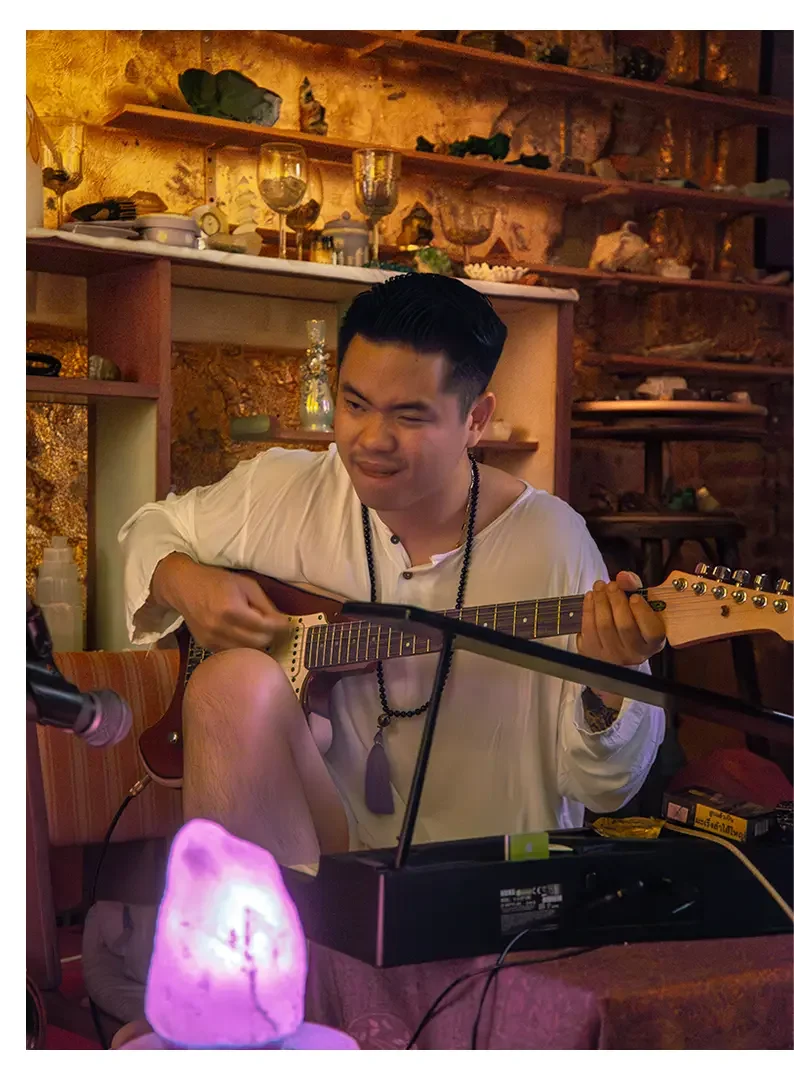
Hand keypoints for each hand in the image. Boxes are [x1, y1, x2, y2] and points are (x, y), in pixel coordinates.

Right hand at [153, 555, 289, 651]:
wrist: (183, 587)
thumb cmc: (217, 581)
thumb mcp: (246, 584)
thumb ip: (265, 604)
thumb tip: (282, 622)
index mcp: (232, 609)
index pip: (264, 627)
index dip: (279, 626)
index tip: (286, 624)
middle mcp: (220, 627)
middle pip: (258, 643)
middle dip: (269, 635)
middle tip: (272, 626)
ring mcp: (211, 639)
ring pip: (246, 651)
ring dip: (256, 642)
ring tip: (257, 629)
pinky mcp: (206, 646)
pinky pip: (232, 651)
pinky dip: (242, 645)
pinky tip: (242, 633)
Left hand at [577, 570, 665, 667]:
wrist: (616, 645)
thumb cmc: (632, 622)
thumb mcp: (641, 605)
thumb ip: (635, 587)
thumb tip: (623, 577)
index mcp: (652, 642)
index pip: (652, 630)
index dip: (642, 612)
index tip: (635, 597)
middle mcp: (634, 653)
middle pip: (625, 626)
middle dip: (616, 600)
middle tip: (612, 585)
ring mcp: (612, 655)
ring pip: (604, 626)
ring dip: (600, 601)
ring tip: (600, 587)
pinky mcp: (592, 653)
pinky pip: (588, 629)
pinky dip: (588, 609)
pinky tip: (590, 597)